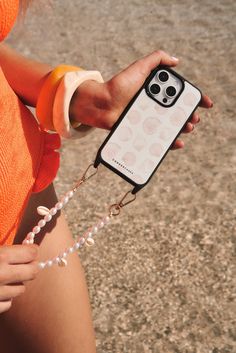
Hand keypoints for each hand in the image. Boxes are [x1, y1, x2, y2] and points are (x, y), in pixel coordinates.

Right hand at [0, 244, 38, 313]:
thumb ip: (8, 251)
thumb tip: (29, 251)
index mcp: (0, 256)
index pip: (32, 253)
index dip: (31, 251)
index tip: (28, 251)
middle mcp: (1, 275)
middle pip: (33, 272)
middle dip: (30, 267)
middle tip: (23, 264)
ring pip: (22, 289)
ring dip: (17, 283)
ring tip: (6, 277)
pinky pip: (9, 303)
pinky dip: (6, 298)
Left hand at [69, 50, 212, 148]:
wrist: (101, 105)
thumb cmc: (119, 85)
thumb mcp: (139, 68)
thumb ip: (156, 60)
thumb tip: (176, 61)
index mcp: (156, 91)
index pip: (180, 95)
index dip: (194, 98)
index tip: (205, 103)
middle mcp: (154, 105)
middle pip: (178, 112)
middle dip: (190, 115)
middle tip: (194, 119)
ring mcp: (149, 119)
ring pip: (171, 125)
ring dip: (183, 128)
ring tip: (187, 129)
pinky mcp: (142, 131)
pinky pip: (158, 138)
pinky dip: (169, 142)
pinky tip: (177, 143)